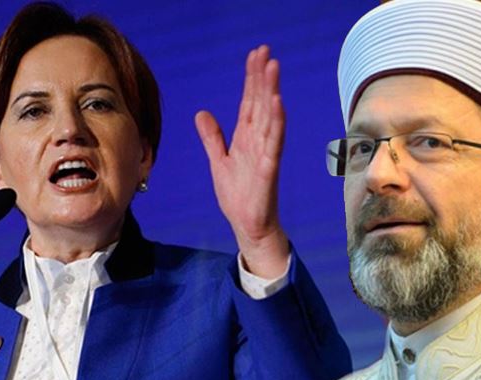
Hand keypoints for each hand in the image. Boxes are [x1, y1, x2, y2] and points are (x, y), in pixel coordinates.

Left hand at [195, 45, 288, 278]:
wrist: (248, 225)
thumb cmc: (238, 196)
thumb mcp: (218, 162)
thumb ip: (212, 138)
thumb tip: (201, 113)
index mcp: (246, 138)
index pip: (249, 102)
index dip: (252, 78)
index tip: (255, 55)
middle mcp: (258, 141)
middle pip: (261, 103)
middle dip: (263, 77)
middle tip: (266, 52)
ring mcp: (265, 153)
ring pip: (269, 117)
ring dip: (271, 92)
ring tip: (273, 68)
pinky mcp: (269, 169)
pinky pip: (274, 143)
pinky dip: (277, 123)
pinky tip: (278, 104)